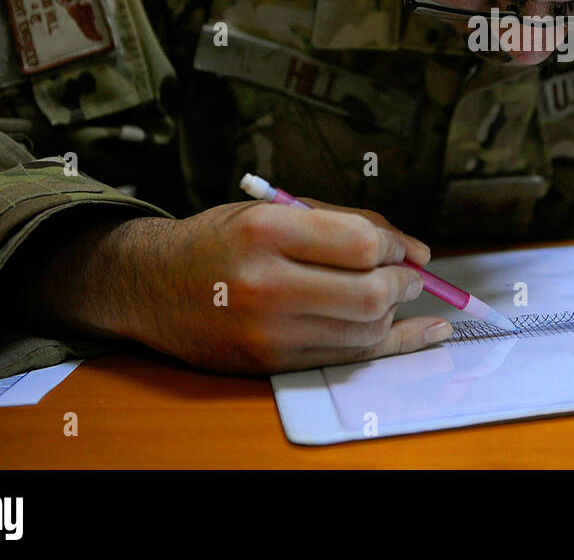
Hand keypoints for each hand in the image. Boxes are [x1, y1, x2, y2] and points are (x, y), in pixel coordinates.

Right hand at [27, 199, 451, 374]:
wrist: (150, 284)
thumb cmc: (221, 240)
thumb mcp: (274, 210)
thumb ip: (344, 223)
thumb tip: (415, 250)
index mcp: (267, 231)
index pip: (361, 245)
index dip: (396, 247)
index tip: (404, 248)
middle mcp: (266, 283)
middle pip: (369, 294)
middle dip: (405, 284)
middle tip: (412, 276)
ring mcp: (267, 330)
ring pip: (363, 331)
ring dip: (394, 314)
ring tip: (394, 297)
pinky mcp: (269, 362)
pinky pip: (345, 357)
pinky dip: (389, 344)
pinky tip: (423, 332)